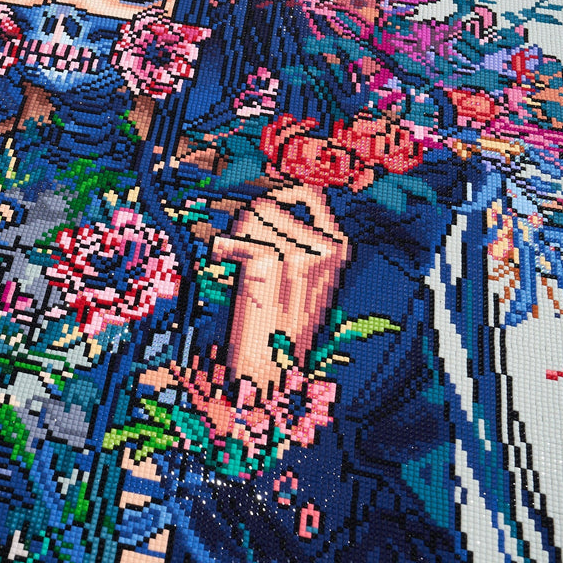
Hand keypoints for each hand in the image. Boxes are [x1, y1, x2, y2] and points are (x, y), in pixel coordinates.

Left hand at [208, 184, 349, 394]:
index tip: (259, 209)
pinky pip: (240, 235)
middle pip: (271, 205)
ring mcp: (302, 251)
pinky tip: (224, 264)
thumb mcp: (303, 282)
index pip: (309, 196)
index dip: (279, 195)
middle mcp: (326, 247)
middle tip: (240, 257)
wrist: (273, 367)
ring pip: (254, 215)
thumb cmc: (282, 328)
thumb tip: (266, 205)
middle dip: (247, 225)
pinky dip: (225, 248)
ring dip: (237, 237)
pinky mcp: (275, 259)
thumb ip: (295, 245)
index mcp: (338, 249)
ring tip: (238, 270)